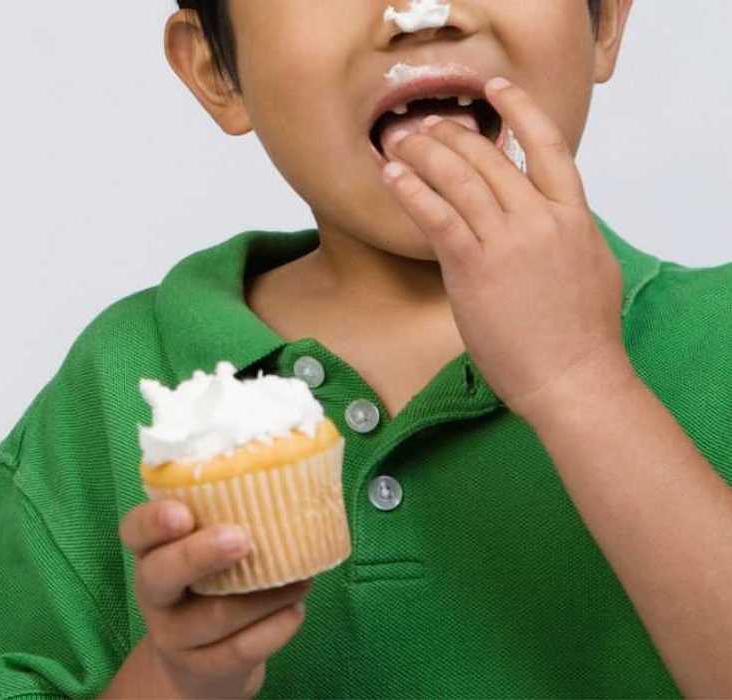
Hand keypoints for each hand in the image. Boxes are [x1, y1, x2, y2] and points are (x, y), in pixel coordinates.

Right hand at [115, 499, 311, 698]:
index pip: (135, 530)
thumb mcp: (202, 549)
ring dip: (264, 595)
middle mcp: (153, 592)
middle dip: (200, 555)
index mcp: (149, 552)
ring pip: (214, 615)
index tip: (182, 513)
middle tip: (242, 539)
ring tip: (301, 577)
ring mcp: (173, 634)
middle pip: (161, 574)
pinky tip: (295, 610)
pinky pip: (240, 650)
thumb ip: (223, 519)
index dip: (153, 521)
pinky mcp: (202, 666)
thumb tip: (288, 479)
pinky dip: (275, 628)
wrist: (198, 661)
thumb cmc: (210, 584)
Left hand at [379, 77, 632, 424]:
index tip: (496, 89)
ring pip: (460, 178)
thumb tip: (553, 217)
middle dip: (452, 134)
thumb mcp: (591, 267)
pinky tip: (392, 176)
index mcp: (573, 217)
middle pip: (491, 157)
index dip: (519, 110)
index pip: (548, 145)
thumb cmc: (581, 336)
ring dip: (424, 153)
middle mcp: (540, 219)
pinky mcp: (473, 268)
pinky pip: (436, 216)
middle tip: (424, 123)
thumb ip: (568, 233)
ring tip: (399, 140)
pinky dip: (411, 191)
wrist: (572, 377)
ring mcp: (507, 242)